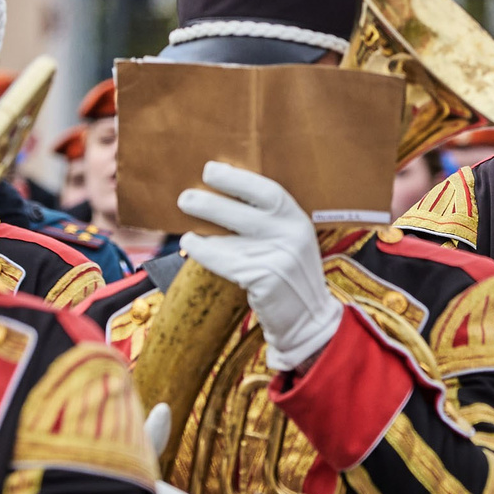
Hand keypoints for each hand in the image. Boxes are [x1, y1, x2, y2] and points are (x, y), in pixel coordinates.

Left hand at [177, 164, 343, 371]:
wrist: (309, 322)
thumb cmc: (291, 280)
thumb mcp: (290, 244)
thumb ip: (268, 225)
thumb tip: (222, 202)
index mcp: (298, 221)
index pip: (269, 192)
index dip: (238, 180)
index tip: (211, 170)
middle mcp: (292, 235)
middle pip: (246, 212)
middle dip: (212, 202)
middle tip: (185, 198)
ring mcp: (280, 257)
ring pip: (231, 239)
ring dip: (203, 231)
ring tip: (184, 230)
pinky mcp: (266, 279)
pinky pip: (226, 261)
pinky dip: (204, 251)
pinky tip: (192, 245)